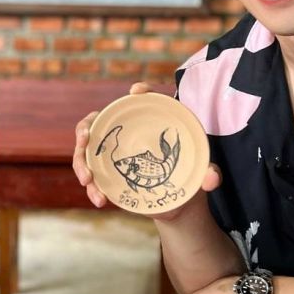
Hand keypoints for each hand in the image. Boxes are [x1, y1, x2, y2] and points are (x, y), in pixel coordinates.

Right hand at [72, 82, 221, 216]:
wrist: (179, 201)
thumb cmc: (191, 177)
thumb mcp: (202, 175)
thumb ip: (210, 175)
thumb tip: (212, 178)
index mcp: (153, 123)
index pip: (144, 99)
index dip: (140, 92)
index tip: (136, 92)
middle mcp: (129, 133)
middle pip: (99, 120)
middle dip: (85, 129)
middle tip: (84, 141)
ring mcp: (114, 152)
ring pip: (87, 148)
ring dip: (81, 162)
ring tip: (88, 181)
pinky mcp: (108, 171)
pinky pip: (90, 172)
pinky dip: (91, 186)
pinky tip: (99, 200)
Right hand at [72, 82, 152, 207]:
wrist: (177, 161)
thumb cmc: (162, 128)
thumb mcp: (159, 108)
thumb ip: (149, 93)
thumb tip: (134, 89)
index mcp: (106, 126)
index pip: (86, 125)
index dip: (82, 131)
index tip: (86, 138)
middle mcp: (101, 145)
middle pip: (81, 154)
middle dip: (80, 166)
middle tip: (87, 178)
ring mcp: (105, 164)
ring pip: (87, 174)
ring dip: (89, 186)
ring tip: (99, 199)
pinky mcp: (112, 180)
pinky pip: (98, 187)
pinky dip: (97, 194)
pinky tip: (102, 201)